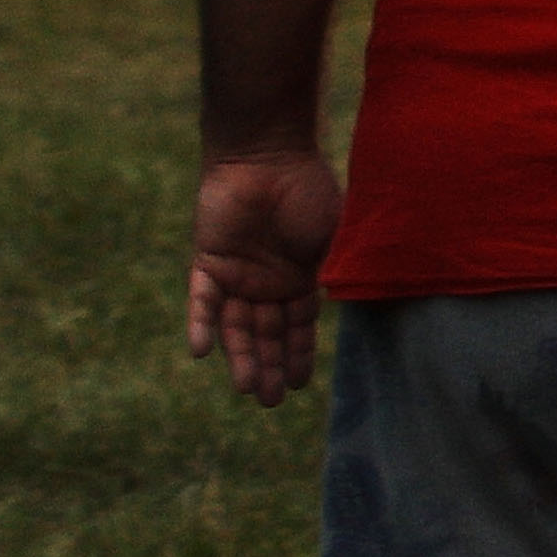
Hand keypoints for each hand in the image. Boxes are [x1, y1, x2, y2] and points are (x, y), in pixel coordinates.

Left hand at [186, 152, 339, 404]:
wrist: (268, 155)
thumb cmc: (310, 191)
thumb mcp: (335, 238)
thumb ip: (339, 271)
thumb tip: (354, 306)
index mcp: (300, 275)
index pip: (298, 325)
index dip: (298, 354)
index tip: (300, 385)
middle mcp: (267, 280)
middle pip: (266, 332)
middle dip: (269, 366)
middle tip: (270, 401)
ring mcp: (237, 273)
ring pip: (237, 325)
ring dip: (240, 356)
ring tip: (247, 389)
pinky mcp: (209, 261)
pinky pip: (202, 301)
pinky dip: (202, 325)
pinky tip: (203, 353)